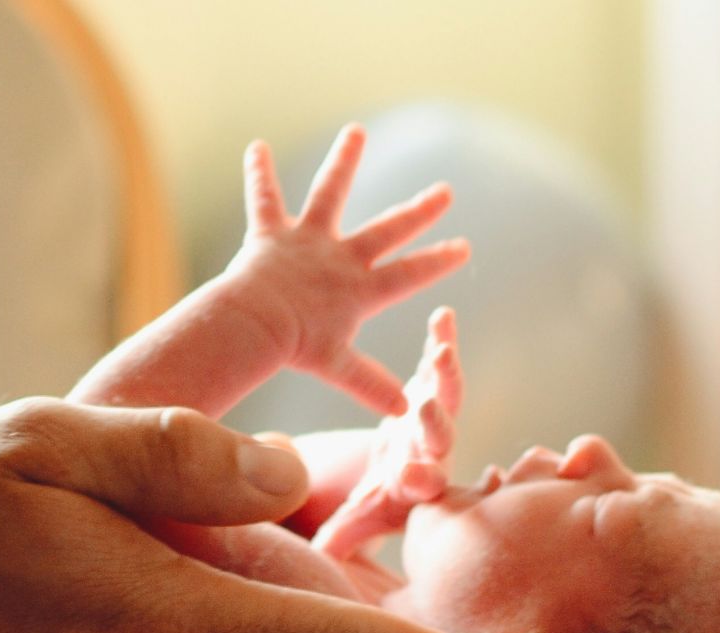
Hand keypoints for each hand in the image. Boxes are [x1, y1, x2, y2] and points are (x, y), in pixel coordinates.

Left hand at [222, 124, 468, 415]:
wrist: (257, 324)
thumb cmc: (296, 348)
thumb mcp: (338, 368)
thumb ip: (370, 384)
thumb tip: (404, 412)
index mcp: (360, 289)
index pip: (409, 274)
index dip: (437, 261)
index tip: (463, 247)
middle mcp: (340, 258)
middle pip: (387, 230)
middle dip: (418, 212)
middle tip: (444, 192)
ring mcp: (308, 241)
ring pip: (330, 194)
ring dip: (344, 162)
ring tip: (355, 132)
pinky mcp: (273, 233)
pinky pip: (264, 199)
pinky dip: (258, 174)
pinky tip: (255, 146)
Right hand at [314, 307, 464, 560]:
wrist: (397, 478)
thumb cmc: (375, 504)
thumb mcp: (354, 524)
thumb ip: (340, 539)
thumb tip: (321, 559)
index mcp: (415, 488)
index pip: (421, 487)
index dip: (420, 482)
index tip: (413, 478)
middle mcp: (432, 453)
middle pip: (439, 439)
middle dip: (433, 423)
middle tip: (425, 409)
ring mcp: (434, 420)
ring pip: (446, 398)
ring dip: (444, 375)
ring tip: (441, 350)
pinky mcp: (429, 391)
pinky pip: (438, 366)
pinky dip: (441, 341)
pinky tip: (443, 316)